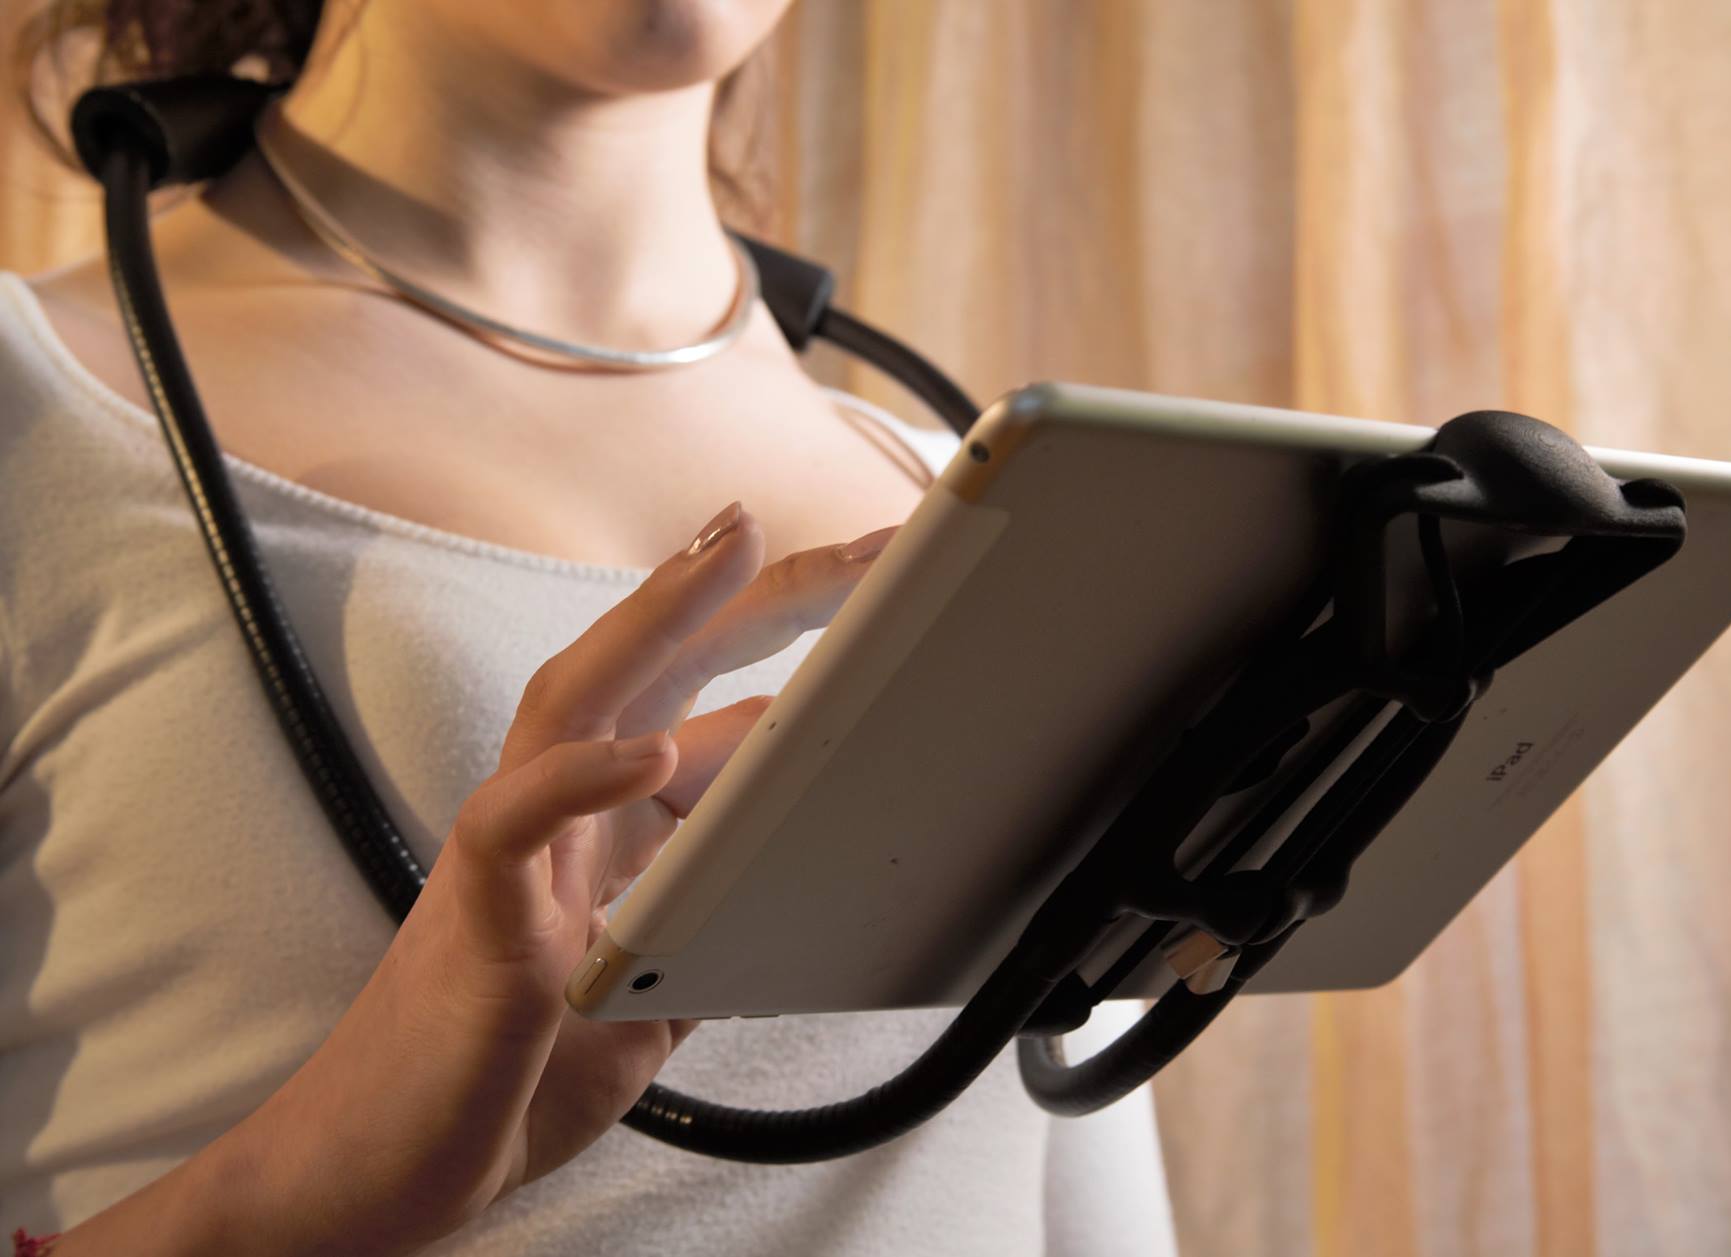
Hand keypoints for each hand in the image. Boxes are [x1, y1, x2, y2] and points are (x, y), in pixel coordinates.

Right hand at [216, 503, 893, 1253]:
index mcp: (599, 829)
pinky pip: (511, 827)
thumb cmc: (502, 1076)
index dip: (770, 635)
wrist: (379, 1171)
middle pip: (643, 667)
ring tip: (735, 548)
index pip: (689, 698)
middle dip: (744, 592)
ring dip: (654, 621)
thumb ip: (706, 922)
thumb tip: (787, 878)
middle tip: (859, 539)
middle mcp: (554, 820)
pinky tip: (647, 752)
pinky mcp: (472, 923)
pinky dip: (576, 781)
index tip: (864, 575)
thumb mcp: (647, 993)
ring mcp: (510, 860)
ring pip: (568, 704)